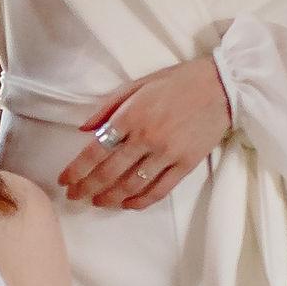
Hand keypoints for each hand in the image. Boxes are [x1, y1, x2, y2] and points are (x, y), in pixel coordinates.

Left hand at [57, 55, 231, 210]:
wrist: (222, 86)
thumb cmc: (178, 81)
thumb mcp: (138, 84)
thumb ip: (108, 107)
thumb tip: (83, 129)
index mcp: (131, 116)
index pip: (95, 151)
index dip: (77, 170)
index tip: (64, 181)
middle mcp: (147, 138)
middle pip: (109, 172)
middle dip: (87, 188)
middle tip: (74, 197)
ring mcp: (167, 154)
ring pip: (131, 186)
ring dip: (110, 198)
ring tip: (97, 202)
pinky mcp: (186, 165)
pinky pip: (158, 190)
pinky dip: (140, 201)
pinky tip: (127, 204)